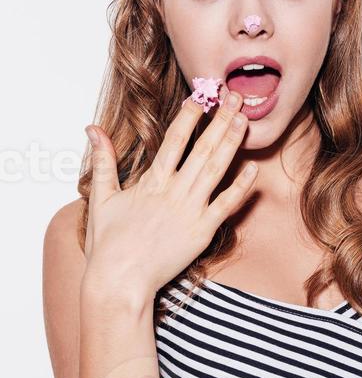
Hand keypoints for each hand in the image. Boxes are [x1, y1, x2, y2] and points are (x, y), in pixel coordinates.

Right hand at [82, 94, 256, 297]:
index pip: (175, 140)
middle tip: (236, 97)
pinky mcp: (203, 232)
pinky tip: (253, 169)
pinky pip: (227, 205)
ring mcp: (191, 211)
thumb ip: (103, 161)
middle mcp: (175, 191)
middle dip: (220, 120)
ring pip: (217, 170)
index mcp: (152, 181)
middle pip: (203, 148)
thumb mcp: (102, 197)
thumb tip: (93, 129)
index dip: (190, 116)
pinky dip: (241, 187)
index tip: (202, 96)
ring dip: (232, 143)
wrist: (120, 281)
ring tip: (245, 120)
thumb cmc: (108, 243)